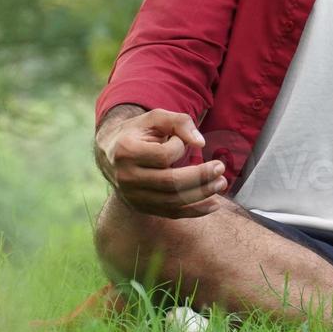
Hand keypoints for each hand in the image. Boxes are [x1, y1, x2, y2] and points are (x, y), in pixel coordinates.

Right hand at [95, 108, 227, 218]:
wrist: (111, 153)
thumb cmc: (138, 132)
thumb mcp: (155, 118)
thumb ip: (179, 122)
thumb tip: (200, 143)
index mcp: (127, 151)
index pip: (163, 155)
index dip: (179, 147)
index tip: (180, 140)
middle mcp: (127, 177)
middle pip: (170, 183)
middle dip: (200, 177)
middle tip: (220, 168)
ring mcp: (132, 196)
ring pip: (173, 201)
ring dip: (202, 194)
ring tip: (221, 184)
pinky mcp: (141, 207)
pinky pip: (171, 213)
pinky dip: (195, 211)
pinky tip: (214, 204)